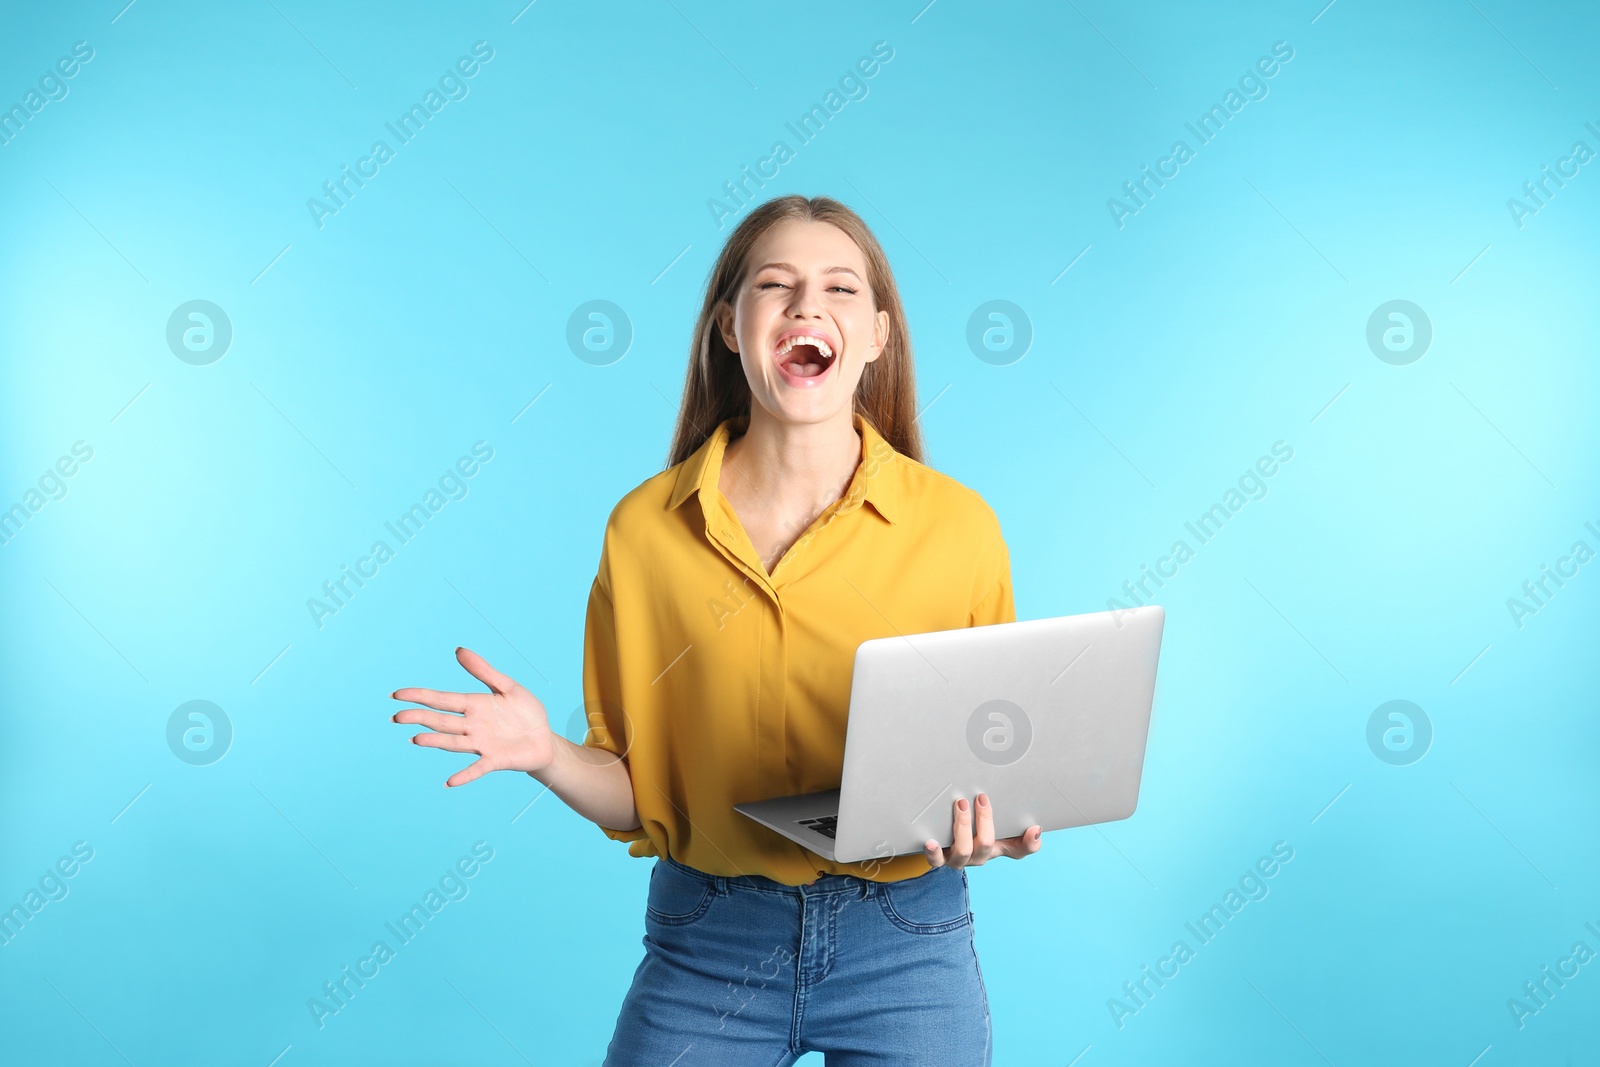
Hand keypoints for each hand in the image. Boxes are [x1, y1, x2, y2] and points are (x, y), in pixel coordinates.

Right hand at [391, 647, 555, 787]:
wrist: (545, 739)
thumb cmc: (526, 713)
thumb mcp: (508, 687)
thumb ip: (484, 671)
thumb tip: (459, 650)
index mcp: (474, 705)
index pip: (442, 700)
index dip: (420, 696)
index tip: (397, 695)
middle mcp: (472, 725)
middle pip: (441, 721)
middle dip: (419, 717)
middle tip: (397, 717)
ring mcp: (482, 744)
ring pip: (454, 742)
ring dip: (436, 741)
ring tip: (417, 739)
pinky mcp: (495, 760)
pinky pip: (478, 768)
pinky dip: (465, 775)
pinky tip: (450, 782)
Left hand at [924, 792, 1041, 868]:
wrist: (946, 841)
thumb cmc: (976, 834)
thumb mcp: (998, 833)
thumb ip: (1022, 834)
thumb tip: (1036, 829)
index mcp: (996, 849)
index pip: (1019, 850)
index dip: (1028, 841)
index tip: (1033, 827)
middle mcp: (978, 857)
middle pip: (985, 844)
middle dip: (984, 820)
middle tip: (980, 798)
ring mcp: (958, 859)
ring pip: (962, 851)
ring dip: (962, 826)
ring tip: (960, 804)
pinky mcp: (940, 858)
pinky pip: (936, 860)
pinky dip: (934, 852)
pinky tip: (931, 841)